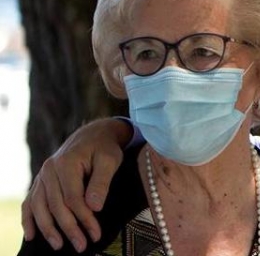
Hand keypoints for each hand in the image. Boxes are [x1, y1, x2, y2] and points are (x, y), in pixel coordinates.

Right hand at [21, 118, 131, 251]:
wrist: (92, 136)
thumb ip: (101, 182)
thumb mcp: (110, 160)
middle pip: (56, 205)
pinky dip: (29, 219)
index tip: (95, 234)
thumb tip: (94, 207)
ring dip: (48, 229)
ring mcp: (42, 176)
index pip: (73, 198)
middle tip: (81, 246)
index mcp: (66, 163)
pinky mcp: (40, 182)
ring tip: (58, 246)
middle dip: (68, 228)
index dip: (84, 218)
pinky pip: (30, 202)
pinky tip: (31, 236)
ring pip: (40, 207)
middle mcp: (49, 170)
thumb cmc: (104, 148)